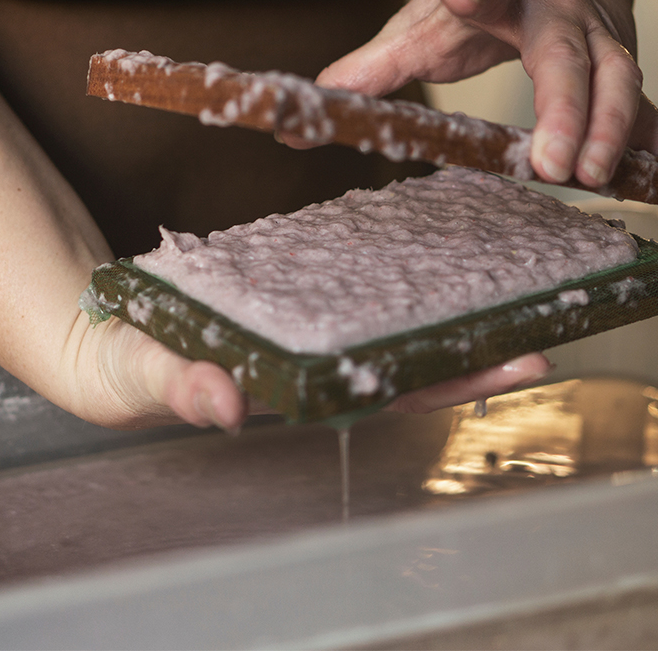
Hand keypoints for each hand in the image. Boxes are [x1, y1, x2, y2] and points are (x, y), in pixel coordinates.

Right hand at [65, 311, 549, 428]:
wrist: (114, 335)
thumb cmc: (133, 362)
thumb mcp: (148, 371)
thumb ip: (184, 386)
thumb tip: (227, 404)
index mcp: (300, 389)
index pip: (391, 392)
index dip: (453, 381)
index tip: (516, 363)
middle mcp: (320, 363)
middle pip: (412, 360)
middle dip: (478, 351)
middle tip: (543, 329)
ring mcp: (314, 329)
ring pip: (395, 322)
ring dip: (450, 307)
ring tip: (507, 279)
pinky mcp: (300, 297)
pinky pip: (361, 287)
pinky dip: (400, 273)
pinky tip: (430, 251)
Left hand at [316, 0, 657, 218]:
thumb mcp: (424, 20)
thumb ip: (373, 66)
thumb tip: (303, 116)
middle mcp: (567, 17)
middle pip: (573, 59)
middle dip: (567, 110)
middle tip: (555, 166)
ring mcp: (607, 48)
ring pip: (625, 89)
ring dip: (620, 138)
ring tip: (606, 184)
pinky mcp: (629, 81)